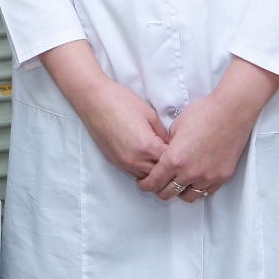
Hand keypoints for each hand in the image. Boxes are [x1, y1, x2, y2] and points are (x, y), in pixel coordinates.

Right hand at [40, 41, 168, 178]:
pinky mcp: (114, 161)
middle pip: (159, 174)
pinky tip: (146, 158)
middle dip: (168, 168)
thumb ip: (162, 133)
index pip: (170, 162)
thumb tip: (168, 144)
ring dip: (155, 171)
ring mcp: (123, 162)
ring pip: (146, 177)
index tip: (183, 150)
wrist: (95, 100)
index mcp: (147, 146)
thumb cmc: (121, 102)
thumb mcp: (150, 114)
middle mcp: (135, 159)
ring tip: (161, 159)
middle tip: (174, 157)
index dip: (178, 156)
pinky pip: (133, 172)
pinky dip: (142, 169)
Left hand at [138, 56, 278, 201]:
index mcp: (174, 159)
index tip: (143, 183)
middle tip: (157, 184)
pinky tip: (194, 181)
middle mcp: (189, 172)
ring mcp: (207, 177)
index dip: (145, 184)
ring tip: (177, 183)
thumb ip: (168, 145)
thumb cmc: (203, 113)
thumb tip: (164, 154)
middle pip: (168, 193)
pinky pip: (205, 192)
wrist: (230, 112)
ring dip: (179, 192)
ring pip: (188, 197)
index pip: (154, 182)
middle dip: (159, 189)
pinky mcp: (221, 177)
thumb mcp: (176, 126)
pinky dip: (197, 189)